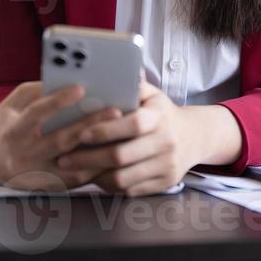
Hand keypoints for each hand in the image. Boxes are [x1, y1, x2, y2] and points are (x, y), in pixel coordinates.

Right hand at [0, 80, 125, 190]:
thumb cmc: (7, 122)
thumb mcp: (14, 102)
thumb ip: (38, 92)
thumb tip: (69, 81)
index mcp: (13, 130)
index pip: (36, 114)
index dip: (58, 102)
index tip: (81, 89)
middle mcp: (22, 155)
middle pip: (59, 140)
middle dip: (89, 126)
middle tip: (115, 112)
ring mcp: (34, 175)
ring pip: (70, 165)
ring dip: (97, 151)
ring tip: (120, 135)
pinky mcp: (45, 187)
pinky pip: (73, 180)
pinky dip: (93, 169)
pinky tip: (110, 155)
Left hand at [54, 81, 193, 195]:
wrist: (195, 137)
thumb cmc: (163, 114)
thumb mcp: (153, 95)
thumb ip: (133, 85)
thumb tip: (117, 70)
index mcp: (160, 117)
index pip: (133, 125)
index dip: (105, 130)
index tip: (81, 134)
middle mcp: (166, 142)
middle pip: (121, 156)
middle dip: (88, 159)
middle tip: (64, 158)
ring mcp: (166, 166)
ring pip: (123, 179)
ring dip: (95, 176)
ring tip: (76, 170)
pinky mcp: (164, 184)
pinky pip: (130, 191)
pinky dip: (109, 186)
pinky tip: (96, 177)